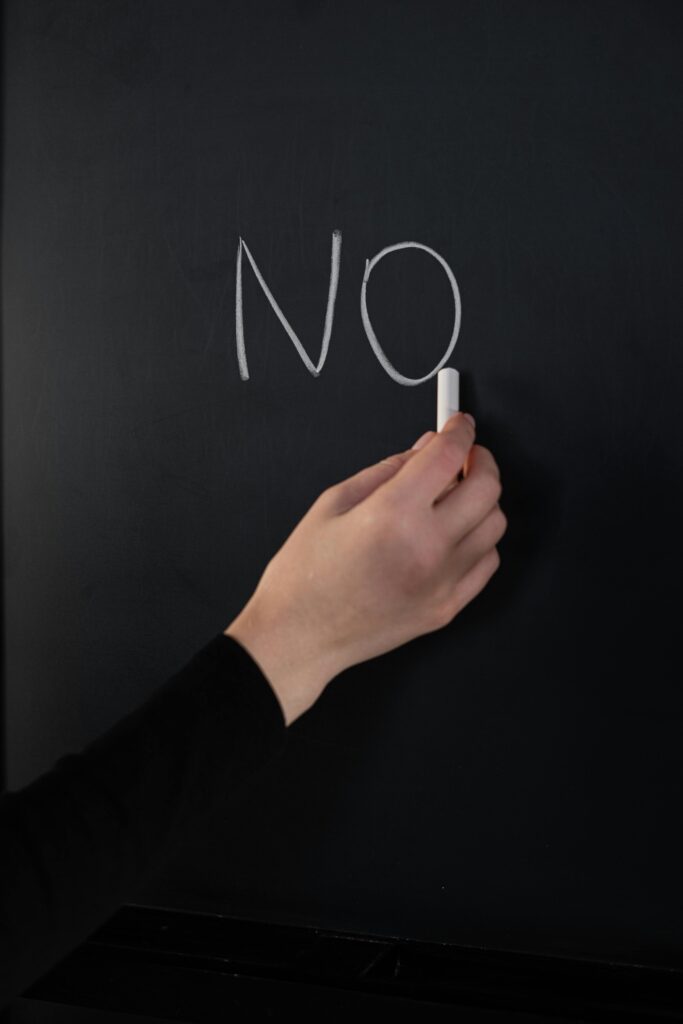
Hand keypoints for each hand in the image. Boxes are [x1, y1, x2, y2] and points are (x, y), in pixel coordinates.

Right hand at [225, 412, 506, 725]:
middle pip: (487, 487)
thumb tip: (425, 447)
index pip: (449, 455)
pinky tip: (453, 536)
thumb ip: (387, 470)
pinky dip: (479, 540)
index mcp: (393, 514)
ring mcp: (442, 581)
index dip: (458, 430)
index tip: (458, 423)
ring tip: (455, 498)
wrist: (299, 637)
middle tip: (464, 456)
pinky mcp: (447, 607)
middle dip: (480, 460)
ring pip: (495, 524)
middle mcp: (427, 546)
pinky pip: (487, 562)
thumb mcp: (333, 503)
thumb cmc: (305, 573)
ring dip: (482, 501)